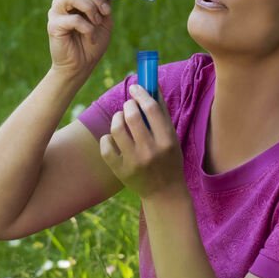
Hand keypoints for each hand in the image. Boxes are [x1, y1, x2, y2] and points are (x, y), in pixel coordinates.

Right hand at [47, 0, 112, 82]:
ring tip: (97, 23)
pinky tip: (90, 37)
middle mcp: (65, 0)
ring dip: (91, 9)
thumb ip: (105, 2)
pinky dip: (87, 28)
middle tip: (106, 12)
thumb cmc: (93, 42)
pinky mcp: (54, 25)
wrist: (81, 66)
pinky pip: (73, 19)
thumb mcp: (105, 19)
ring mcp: (57, 11)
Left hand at [99, 85, 185, 200]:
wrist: (164, 192)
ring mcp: (134, 162)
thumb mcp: (172, 138)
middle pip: (132, 116)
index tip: (135, 87)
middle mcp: (150, 151)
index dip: (141, 93)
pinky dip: (106, 138)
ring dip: (116, 118)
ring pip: (116, 129)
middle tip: (128, 106)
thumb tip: (152, 85)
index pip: (151, 109)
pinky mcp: (120, 171)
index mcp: (167, 141)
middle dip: (128, 105)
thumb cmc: (169, 159)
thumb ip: (161, 113)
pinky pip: (105, 146)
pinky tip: (113, 139)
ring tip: (120, 119)